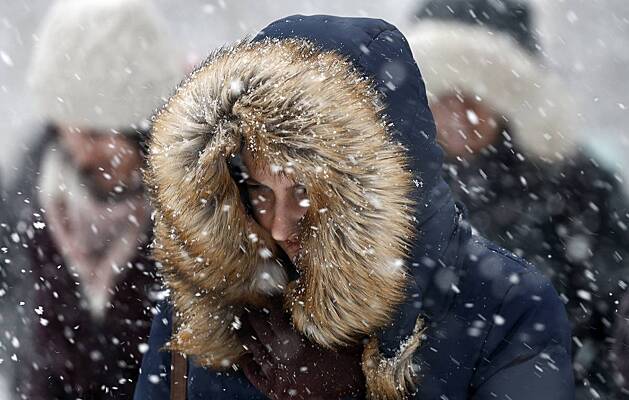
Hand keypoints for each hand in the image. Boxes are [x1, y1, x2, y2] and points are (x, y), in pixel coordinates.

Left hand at [238, 299, 364, 398]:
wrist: (346, 390)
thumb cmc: (344, 365)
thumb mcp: (334, 336)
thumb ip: (322, 323)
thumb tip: (324, 305)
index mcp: (293, 340)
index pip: (274, 317)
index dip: (269, 306)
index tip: (267, 298)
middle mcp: (280, 355)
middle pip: (260, 331)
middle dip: (253, 319)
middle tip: (248, 311)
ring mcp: (275, 373)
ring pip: (255, 351)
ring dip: (247, 340)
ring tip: (241, 330)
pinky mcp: (274, 390)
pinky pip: (256, 376)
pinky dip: (249, 368)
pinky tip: (245, 361)